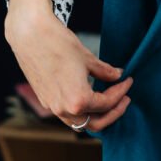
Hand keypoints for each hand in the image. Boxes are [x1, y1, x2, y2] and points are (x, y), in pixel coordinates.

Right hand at [5, 0, 132, 131]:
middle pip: (95, 123)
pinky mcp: (46, 101)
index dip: (121, 92)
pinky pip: (67, 114)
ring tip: (110, 99)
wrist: (31, 36)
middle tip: (125, 98)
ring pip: (80, 122)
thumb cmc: (60, 44)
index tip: (128, 80)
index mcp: (78, 100)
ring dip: (97, 114)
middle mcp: (64, 110)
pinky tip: (90, 94)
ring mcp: (53, 107)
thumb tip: (118, 76)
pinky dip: (82, 109)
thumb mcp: (88, 58)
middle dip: (113, 112)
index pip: (107, 103)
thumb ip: (105, 72)